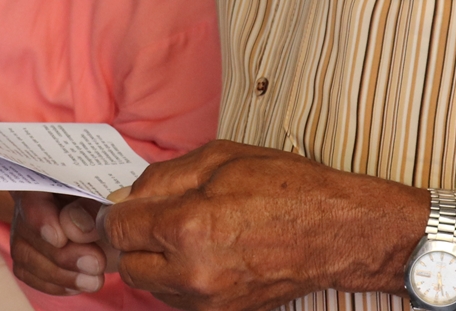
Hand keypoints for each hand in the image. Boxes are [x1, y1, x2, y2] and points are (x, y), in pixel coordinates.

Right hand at [10, 192, 108, 295]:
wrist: (111, 219)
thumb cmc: (108, 200)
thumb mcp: (106, 196)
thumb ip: (92, 206)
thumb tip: (80, 227)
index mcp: (45, 176)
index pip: (30, 193)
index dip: (40, 218)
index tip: (59, 239)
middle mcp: (27, 202)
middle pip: (28, 231)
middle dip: (63, 254)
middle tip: (96, 263)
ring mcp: (23, 230)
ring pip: (26, 257)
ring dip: (62, 275)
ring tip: (95, 280)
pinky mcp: (26, 256)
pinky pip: (30, 275)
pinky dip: (56, 284)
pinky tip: (80, 284)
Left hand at [97, 140, 425, 310]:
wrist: (335, 232)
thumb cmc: (285, 188)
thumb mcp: (219, 159)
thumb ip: (162, 178)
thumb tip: (126, 196)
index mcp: (187, 227)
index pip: (120, 227)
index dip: (121, 210)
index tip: (131, 203)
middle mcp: (192, 272)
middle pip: (128, 263)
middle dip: (135, 239)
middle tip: (157, 218)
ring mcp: (208, 301)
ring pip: (151, 286)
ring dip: (156, 262)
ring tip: (189, 235)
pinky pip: (179, 300)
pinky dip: (180, 280)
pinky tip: (204, 255)